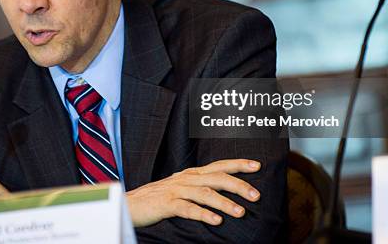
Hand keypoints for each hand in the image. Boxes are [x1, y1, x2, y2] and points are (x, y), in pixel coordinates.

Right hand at [126, 159, 260, 227]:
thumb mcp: (181, 189)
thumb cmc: (158, 199)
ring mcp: (176, 190)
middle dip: (238, 185)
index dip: (238, 164)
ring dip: (225, 202)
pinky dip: (203, 214)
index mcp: (191, 174)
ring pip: (205, 193)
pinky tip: (216, 221)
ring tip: (241, 212)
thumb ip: (199, 188)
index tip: (257, 165)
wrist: (130, 204)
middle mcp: (186, 179)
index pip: (219, 165)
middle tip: (256, 195)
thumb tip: (223, 193)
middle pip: (216, 177)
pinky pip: (187, 209)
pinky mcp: (166, 204)